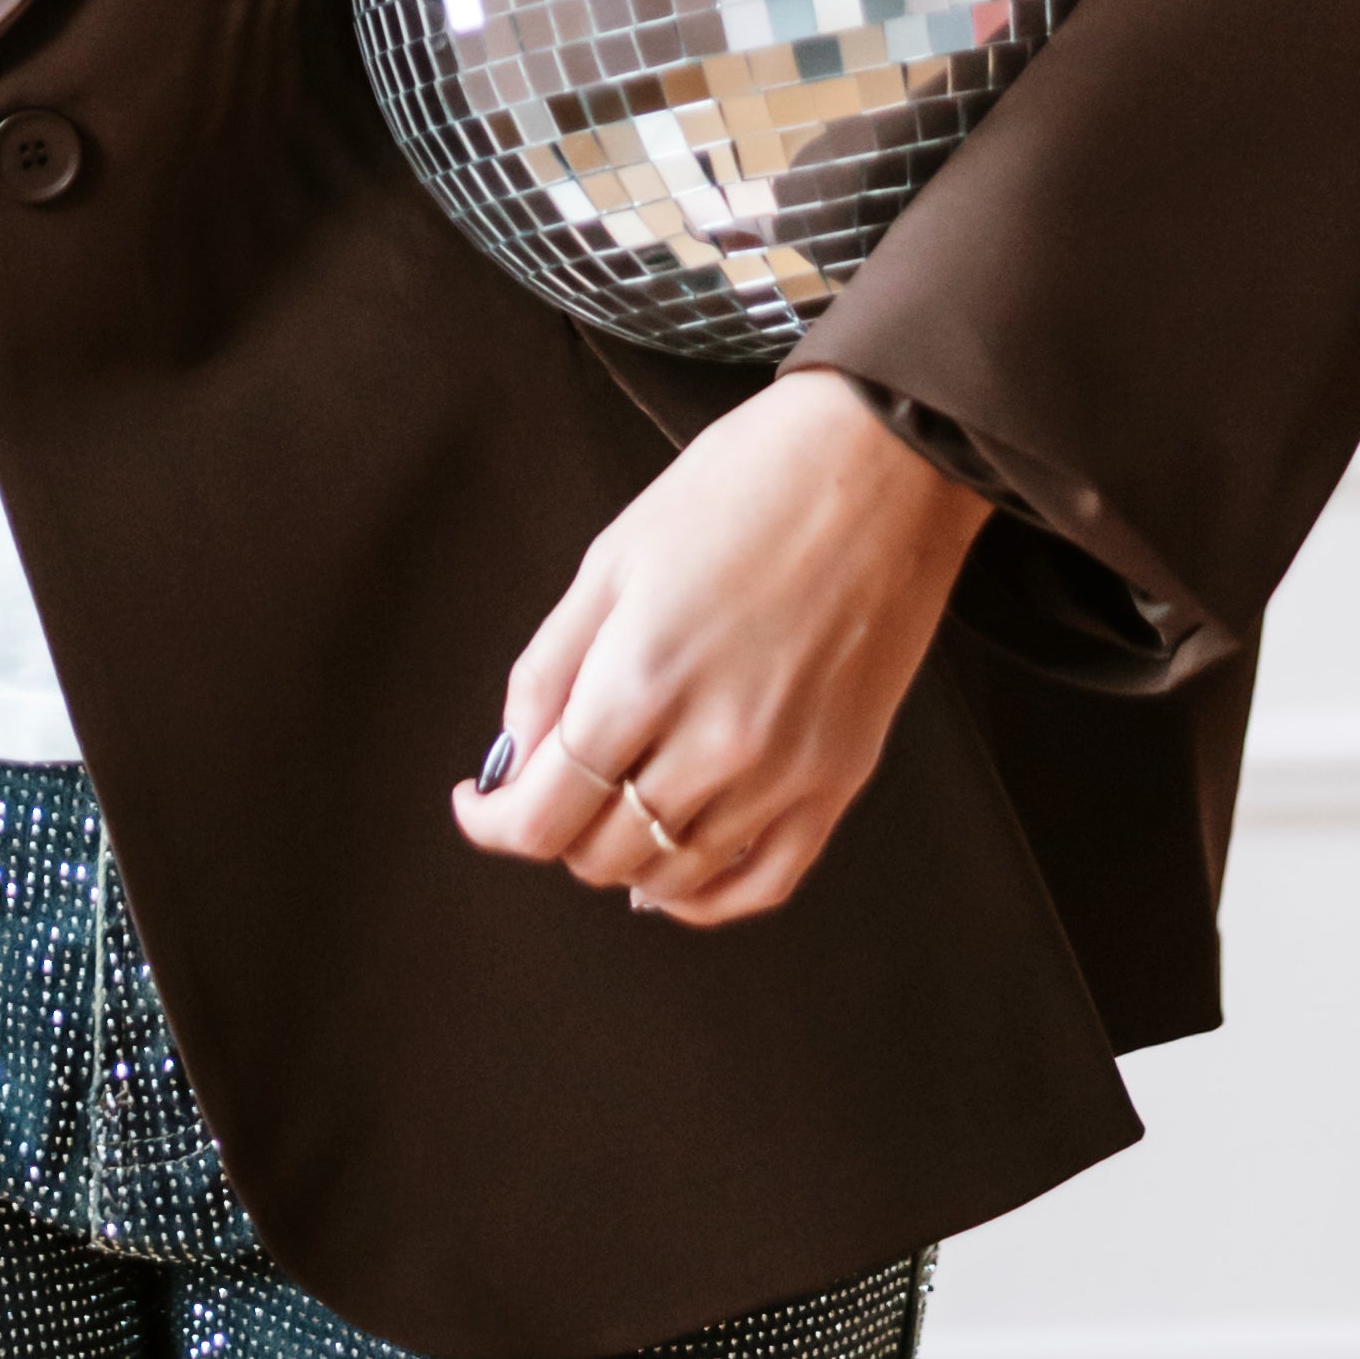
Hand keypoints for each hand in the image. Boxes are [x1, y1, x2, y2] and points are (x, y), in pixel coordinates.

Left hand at [451, 374, 990, 928]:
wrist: (881, 460)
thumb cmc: (743, 485)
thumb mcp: (613, 556)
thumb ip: (549, 668)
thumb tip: (512, 759)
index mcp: (642, 679)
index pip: (544, 815)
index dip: (494, 823)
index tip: (478, 803)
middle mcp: (714, 744)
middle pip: (602, 853)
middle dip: (557, 829)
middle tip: (551, 784)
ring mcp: (785, 772)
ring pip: (673, 876)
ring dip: (623, 859)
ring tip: (608, 816)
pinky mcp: (840, 780)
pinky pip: (763, 883)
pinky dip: (706, 898)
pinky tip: (676, 875)